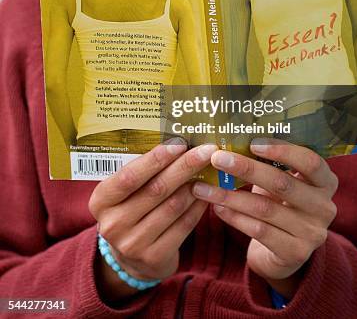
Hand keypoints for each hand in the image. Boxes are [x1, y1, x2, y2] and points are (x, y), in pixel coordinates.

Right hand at [89, 140, 217, 300]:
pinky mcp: (154, 258)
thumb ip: (143, 172)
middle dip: (184, 166)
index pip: (129, 176)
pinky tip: (207, 194)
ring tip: (208, 170)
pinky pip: (183, 226)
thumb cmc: (131, 211)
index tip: (179, 144)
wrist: (130, 259)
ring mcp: (133, 244)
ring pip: (173, 206)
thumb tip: (178, 144)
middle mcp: (113, 224)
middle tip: (206, 150)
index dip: (155, 159)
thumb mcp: (125, 192)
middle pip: (156, 189)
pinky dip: (198, 207)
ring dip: (195, 186)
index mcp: (101, 201)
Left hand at [191, 138, 337, 297]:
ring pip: (265, 208)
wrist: (284, 252)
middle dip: (247, 168)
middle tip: (217, 158)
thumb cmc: (281, 204)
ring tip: (204, 186)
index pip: (310, 161)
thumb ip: (270, 163)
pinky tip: (217, 207)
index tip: (252, 143)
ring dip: (230, 195)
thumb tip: (233, 137)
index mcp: (326, 181)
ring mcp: (312, 232)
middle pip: (282, 183)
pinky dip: (234, 217)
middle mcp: (324, 207)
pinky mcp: (295, 253)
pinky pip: (259, 230)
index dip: (283, 151)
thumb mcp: (282, 181)